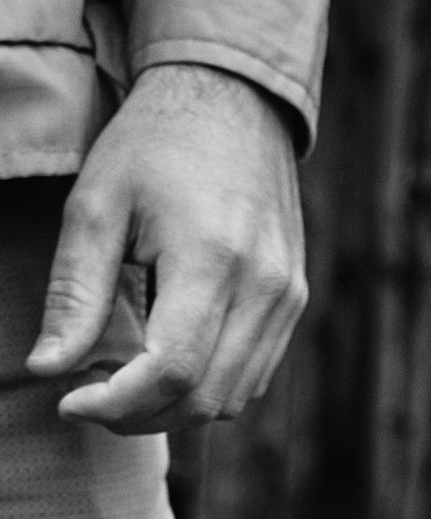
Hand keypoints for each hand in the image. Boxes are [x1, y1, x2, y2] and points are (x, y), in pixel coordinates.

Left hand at [27, 63, 305, 431]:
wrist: (232, 102)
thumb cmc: (154, 146)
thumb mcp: (97, 207)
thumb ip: (75, 293)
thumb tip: (48, 369)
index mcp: (212, 258)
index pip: (172, 370)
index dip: (116, 404)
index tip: (68, 402)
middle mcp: (264, 287)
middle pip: (205, 399)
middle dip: (138, 416)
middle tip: (85, 397)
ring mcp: (287, 296)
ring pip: (233, 398)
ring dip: (173, 409)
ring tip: (120, 381)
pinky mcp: (293, 299)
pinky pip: (253, 374)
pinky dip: (205, 387)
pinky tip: (163, 360)